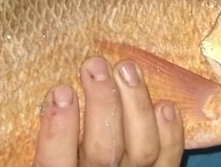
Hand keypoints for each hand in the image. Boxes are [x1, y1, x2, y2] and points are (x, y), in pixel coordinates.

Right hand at [32, 57, 184, 166]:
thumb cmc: (72, 159)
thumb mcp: (52, 153)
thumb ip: (51, 136)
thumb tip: (52, 93)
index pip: (54, 162)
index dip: (58, 129)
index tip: (61, 90)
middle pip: (103, 150)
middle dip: (102, 103)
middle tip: (94, 65)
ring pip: (141, 149)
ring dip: (136, 104)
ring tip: (126, 68)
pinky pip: (169, 159)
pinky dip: (170, 132)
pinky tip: (163, 104)